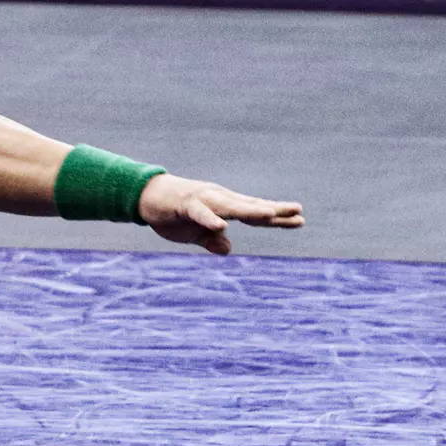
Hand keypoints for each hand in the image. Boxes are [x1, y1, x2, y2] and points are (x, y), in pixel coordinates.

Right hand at [139, 174, 303, 253]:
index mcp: (224, 207)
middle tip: (298, 212)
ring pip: (231, 206)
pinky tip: (223, 226)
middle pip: (251, 206)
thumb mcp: (194, 234)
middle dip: (274, 211)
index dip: (277, 218)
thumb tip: (227, 248)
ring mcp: (204, 200)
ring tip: (269, 215)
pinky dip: (211, 219)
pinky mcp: (185, 204)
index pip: (256, 214)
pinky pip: (200, 213)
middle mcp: (219, 200)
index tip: (300, 220)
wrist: (145, 197)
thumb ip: (211, 240)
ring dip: (250, 210)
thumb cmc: (172, 214)